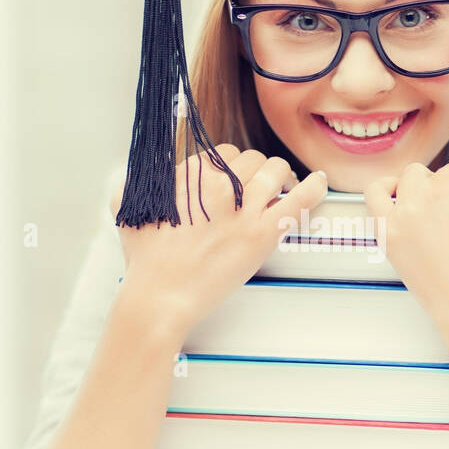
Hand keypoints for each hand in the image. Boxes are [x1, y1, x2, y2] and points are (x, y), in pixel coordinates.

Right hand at [110, 145, 327, 330]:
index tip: (231, 179)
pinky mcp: (263, 234)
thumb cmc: (145, 260)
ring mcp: (243, 209)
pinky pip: (299, 199)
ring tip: (282, 188)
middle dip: (256, 170)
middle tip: (256, 188)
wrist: (161, 297)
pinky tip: (320, 181)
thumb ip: (136, 183)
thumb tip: (146, 171)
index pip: (223, 151)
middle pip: (252, 158)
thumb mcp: (128, 209)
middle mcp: (218, 185)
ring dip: (281, 176)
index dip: (229, 165)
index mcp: (190, 175)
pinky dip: (314, 187)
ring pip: (276, 171)